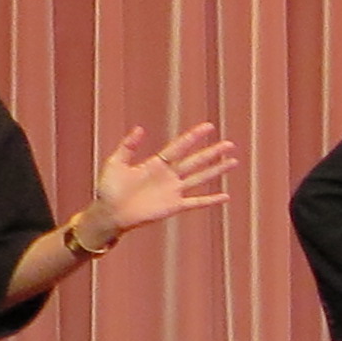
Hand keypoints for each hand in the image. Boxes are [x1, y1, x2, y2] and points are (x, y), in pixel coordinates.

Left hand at [82, 122, 237, 244]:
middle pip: (196, 161)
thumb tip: (140, 128)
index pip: (180, 147)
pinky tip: (225, 197)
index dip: (194, 137)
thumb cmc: (109, 189)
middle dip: (212, 152)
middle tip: (229, 144)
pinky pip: (196, 202)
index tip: (209, 127)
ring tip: (233, 162)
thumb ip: (128, 146)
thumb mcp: (115, 163)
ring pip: (200, 178)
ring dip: (216, 170)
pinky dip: (210, 200)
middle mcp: (169, 176)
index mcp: (157, 164)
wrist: (109, 213)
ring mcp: (173, 191)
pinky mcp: (174, 206)